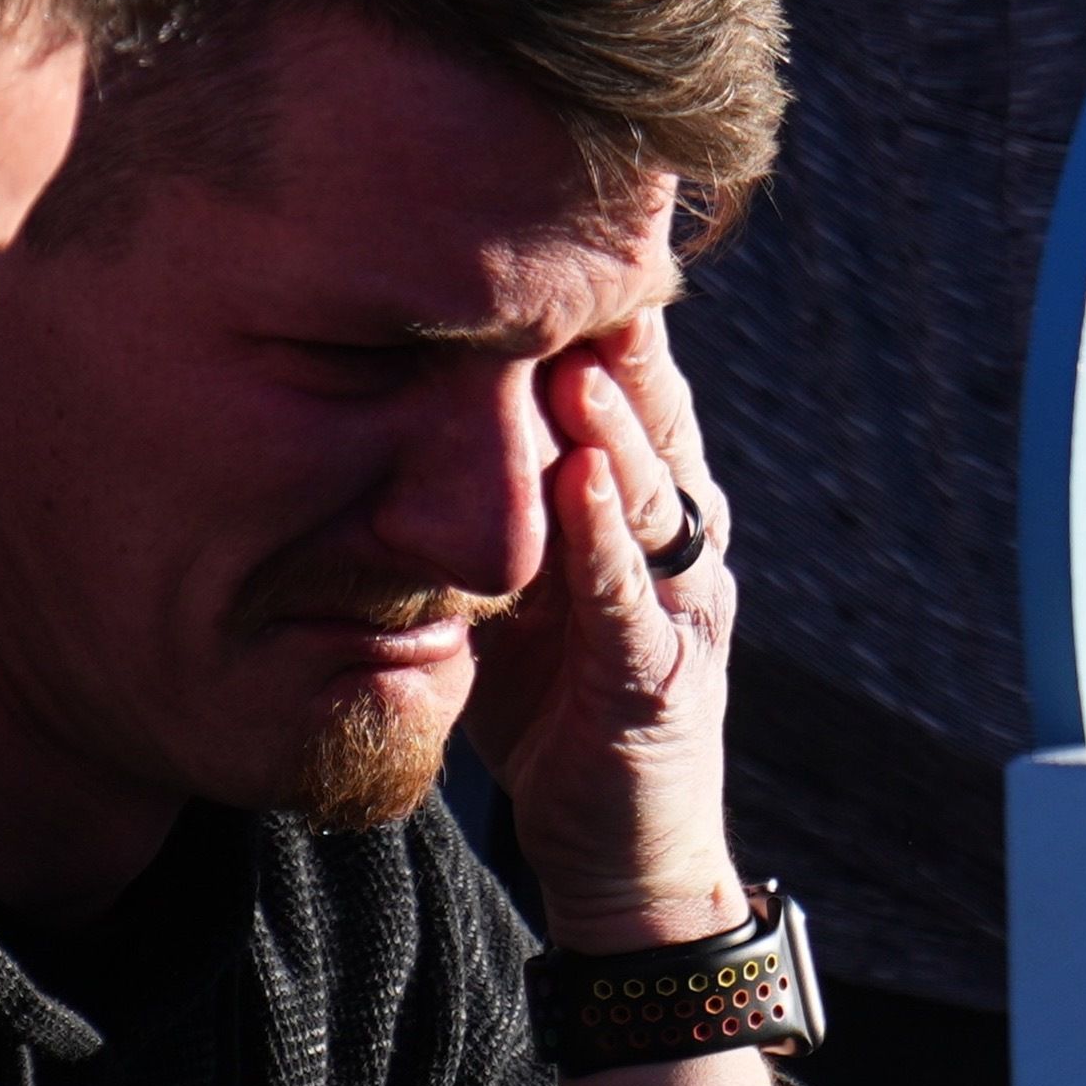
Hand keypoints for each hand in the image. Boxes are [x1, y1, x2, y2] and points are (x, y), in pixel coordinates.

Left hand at [462, 319, 740, 954]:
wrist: (620, 854)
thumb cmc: (555, 708)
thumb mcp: (514, 580)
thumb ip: (488, 497)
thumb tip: (402, 404)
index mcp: (643, 505)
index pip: (626, 385)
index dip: (591, 312)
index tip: (539, 231)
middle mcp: (680, 538)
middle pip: (651, 416)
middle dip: (610, 341)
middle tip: (560, 260)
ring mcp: (682, 607)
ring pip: (651, 494)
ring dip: (611, 424)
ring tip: (569, 357)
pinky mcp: (661, 681)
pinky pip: (634, 600)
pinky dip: (604, 540)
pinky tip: (575, 482)